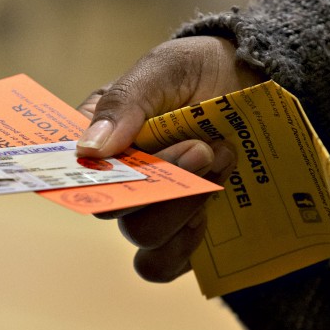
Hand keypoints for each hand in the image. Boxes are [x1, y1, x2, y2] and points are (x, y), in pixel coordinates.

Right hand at [76, 36, 264, 281]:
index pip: (71, 165)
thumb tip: (89, 150)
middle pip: (110, 209)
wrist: (258, 86)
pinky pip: (167, 262)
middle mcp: (120, 177)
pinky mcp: (182, 233)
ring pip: (142, 237)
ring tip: (220, 159)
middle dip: (158, 184)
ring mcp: (151, 208)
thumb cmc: (202, 71)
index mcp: (101, 135)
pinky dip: (188, 242)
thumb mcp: (166, 67)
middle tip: (200, 147)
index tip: (121, 157)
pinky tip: (215, 205)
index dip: (86, 171)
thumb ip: (126, 100)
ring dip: (182, 207)